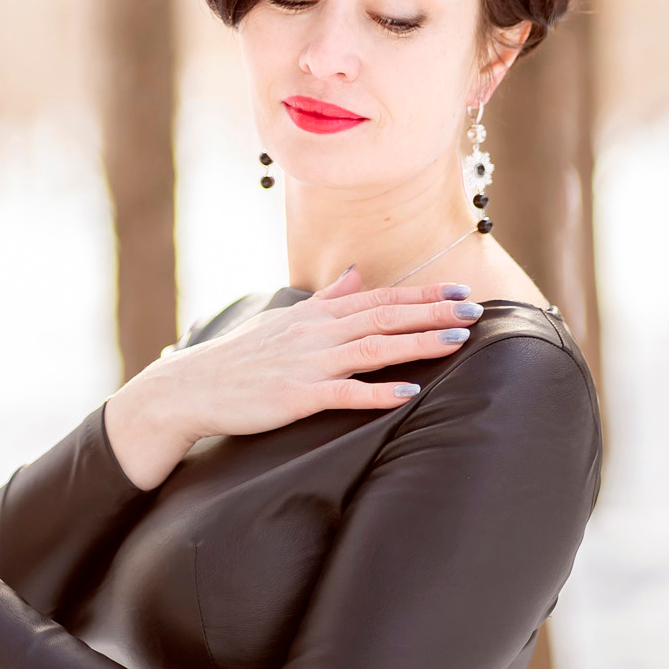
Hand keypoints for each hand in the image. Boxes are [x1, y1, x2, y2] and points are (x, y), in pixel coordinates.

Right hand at [102, 271, 483, 489]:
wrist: (192, 387)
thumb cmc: (239, 357)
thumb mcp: (283, 320)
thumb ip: (324, 299)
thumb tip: (354, 273)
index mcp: (316, 314)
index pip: (379, 298)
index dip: (422, 296)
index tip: (461, 292)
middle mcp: (316, 332)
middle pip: (384, 317)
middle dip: (433, 313)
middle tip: (476, 311)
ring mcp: (307, 363)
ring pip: (373, 348)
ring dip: (418, 343)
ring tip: (457, 342)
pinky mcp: (297, 395)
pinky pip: (344, 393)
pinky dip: (378, 392)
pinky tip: (409, 393)